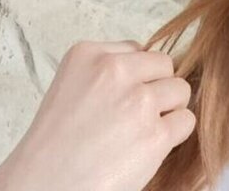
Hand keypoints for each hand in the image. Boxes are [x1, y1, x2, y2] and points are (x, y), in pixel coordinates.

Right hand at [0, 40, 194, 190]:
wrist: (42, 185)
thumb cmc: (53, 145)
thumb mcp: (69, 86)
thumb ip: (106, 72)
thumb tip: (149, 71)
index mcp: (88, 54)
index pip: (137, 50)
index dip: (136, 77)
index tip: (120, 98)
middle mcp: (114, 71)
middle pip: (164, 65)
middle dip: (158, 88)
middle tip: (138, 114)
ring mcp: (137, 101)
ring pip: (181, 90)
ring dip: (169, 110)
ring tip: (144, 130)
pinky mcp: (155, 134)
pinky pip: (186, 120)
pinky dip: (175, 134)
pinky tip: (151, 146)